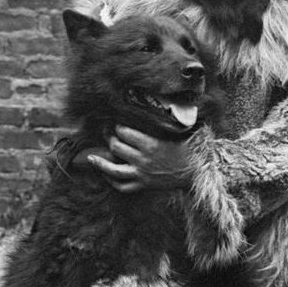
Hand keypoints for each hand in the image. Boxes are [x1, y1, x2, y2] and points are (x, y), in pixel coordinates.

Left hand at [74, 126, 191, 193]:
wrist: (196, 173)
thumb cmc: (190, 150)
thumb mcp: (179, 132)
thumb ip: (168, 120)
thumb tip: (171, 100)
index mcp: (151, 144)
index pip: (124, 132)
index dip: (117, 125)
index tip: (116, 121)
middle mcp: (143, 159)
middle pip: (116, 147)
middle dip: (109, 137)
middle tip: (107, 132)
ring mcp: (142, 174)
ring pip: (114, 170)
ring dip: (101, 162)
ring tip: (91, 157)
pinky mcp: (144, 185)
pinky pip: (123, 186)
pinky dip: (112, 181)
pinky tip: (106, 175)